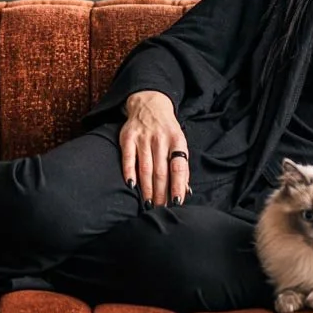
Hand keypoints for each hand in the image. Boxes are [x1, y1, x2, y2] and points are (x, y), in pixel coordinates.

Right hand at [120, 92, 190, 206]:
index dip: (178, 185)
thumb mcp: (179, 143)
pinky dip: (129, 172)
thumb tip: (184, 191)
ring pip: (145, 167)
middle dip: (161, 192)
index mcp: (177, 140)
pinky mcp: (128, 137)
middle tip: (160, 208)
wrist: (149, 104)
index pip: (179, 167)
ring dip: (147, 187)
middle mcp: (160, 138)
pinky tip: (132, 186)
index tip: (177, 202)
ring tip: (149, 202)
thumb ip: (181, 166)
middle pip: (161, 171)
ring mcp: (143, 137)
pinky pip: (128, 158)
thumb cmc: (167, 130)